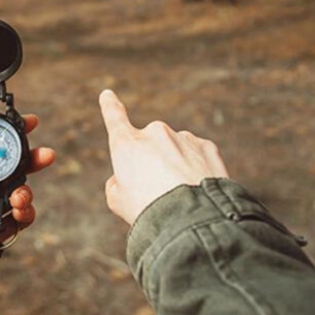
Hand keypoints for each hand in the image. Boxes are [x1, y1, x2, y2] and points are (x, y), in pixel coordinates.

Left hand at [0, 106, 55, 285]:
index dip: (3, 135)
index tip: (24, 123)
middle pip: (6, 168)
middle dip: (28, 161)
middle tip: (45, 155)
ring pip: (17, 192)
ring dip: (25, 192)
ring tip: (20, 198)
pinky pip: (18, 220)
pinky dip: (23, 216)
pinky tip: (16, 216)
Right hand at [99, 90, 228, 225]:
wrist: (193, 220)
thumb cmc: (149, 212)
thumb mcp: (118, 201)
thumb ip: (118, 182)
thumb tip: (129, 177)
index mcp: (127, 144)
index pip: (114, 118)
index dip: (110, 106)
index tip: (108, 94)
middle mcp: (154, 133)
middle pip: (150, 146)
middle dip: (153, 162)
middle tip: (159, 193)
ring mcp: (182, 138)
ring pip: (176, 151)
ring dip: (177, 167)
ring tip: (182, 197)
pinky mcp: (207, 147)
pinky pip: (197, 156)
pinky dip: (197, 170)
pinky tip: (199, 191)